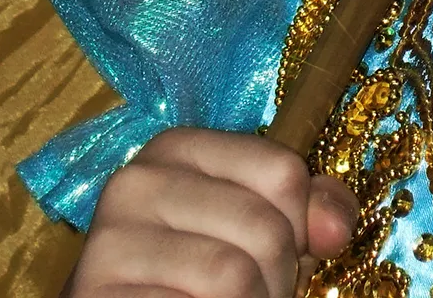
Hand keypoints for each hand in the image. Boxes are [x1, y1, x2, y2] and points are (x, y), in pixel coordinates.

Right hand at [65, 127, 358, 296]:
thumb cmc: (192, 277)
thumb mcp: (251, 227)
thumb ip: (303, 211)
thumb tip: (334, 228)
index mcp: (177, 148)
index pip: (283, 173)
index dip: (300, 227)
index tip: (282, 252)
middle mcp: (135, 182)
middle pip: (265, 227)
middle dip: (277, 278)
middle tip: (254, 293)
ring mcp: (110, 240)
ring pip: (233, 276)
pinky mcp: (97, 293)